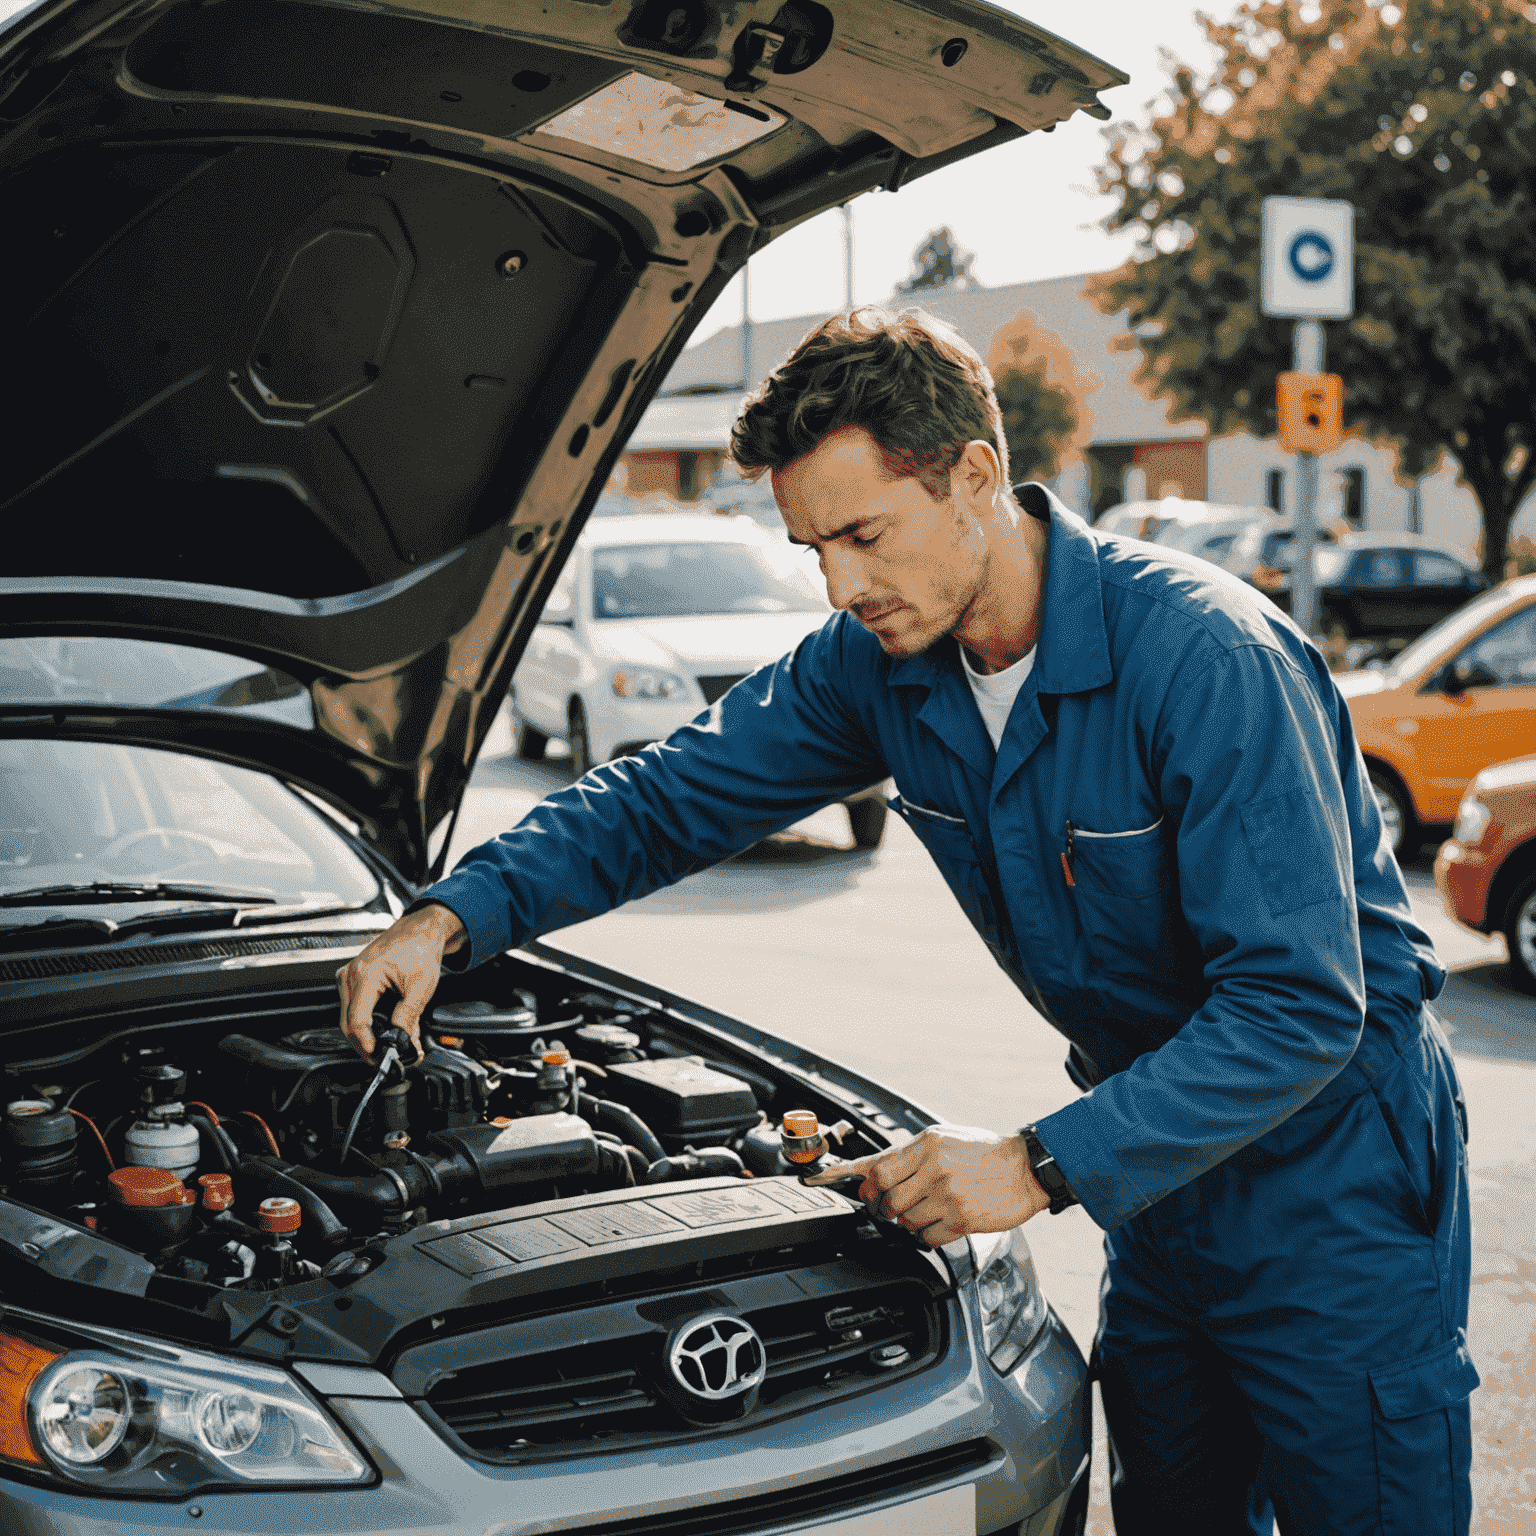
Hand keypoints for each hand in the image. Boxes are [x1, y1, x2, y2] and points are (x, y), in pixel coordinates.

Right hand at [336, 904, 464, 1061]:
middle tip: (381, 1058)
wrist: (419, 931)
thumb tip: (403, 1040)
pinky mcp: (352, 979)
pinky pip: (351, 1008)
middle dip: (364, 1044)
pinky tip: (377, 1031)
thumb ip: (409, 1015)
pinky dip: (363, 1023)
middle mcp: (351, 974)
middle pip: (348, 1022)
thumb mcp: (421, 986)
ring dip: (362, 1036)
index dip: (366, 1042)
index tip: (377, 1054)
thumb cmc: (419, 949)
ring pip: (347, 1017)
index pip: (357, 1018)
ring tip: (382, 1047)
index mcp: (366, 973)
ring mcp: (348, 976)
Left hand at [803, 1124, 1050, 1244]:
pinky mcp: (961, 1221)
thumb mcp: (944, 1139)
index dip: (850, 1180)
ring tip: (925, 1208)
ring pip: (904, 1220)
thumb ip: (910, 1154)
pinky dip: (927, 1234)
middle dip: (881, 1205)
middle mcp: (935, 1169)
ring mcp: (948, 1196)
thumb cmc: (984, 1152)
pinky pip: (926, 1237)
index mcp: (927, 1144)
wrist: (1026, 1169)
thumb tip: (873, 1170)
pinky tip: (940, 1221)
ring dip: (907, 1220)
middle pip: (885, 1198)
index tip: (818, 1181)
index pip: (876, 1168)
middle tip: (888, 1204)